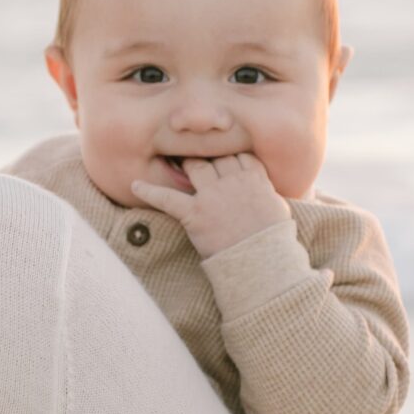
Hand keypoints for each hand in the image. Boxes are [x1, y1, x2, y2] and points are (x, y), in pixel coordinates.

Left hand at [130, 153, 291, 257]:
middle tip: (198, 156)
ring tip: (177, 162)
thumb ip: (266, 189)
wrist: (263, 260)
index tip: (224, 156)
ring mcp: (212, 195)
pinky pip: (167, 198)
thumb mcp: (278, 206)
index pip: (238, 153)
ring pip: (195, 166)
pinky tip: (135, 185)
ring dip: (187, 164)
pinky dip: (149, 191)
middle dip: (208, 155)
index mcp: (255, 177)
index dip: (229, 154)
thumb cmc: (275, 238)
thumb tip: (262, 186)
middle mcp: (232, 180)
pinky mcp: (194, 214)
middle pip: (216, 156)